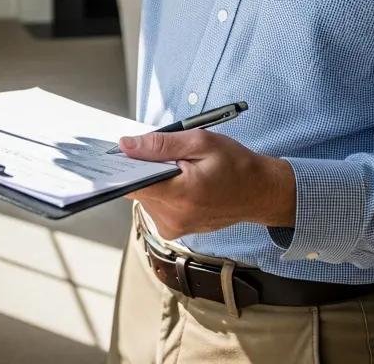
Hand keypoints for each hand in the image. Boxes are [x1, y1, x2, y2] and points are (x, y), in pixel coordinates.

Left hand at [120, 129, 295, 239]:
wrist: (260, 192)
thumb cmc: (235, 165)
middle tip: (161, 152)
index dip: (120, 167)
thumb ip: (160, 144)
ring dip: (153, 178)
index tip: (113, 153)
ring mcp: (173, 228)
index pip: (132, 184)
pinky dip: (160, 189)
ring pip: (144, 195)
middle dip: (142, 167)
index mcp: (180, 195)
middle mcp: (173, 218)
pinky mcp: (174, 230)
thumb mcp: (200, 142)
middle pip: (136, 188)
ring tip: (178, 167)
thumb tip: (126, 145)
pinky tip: (179, 180)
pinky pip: (154, 204)